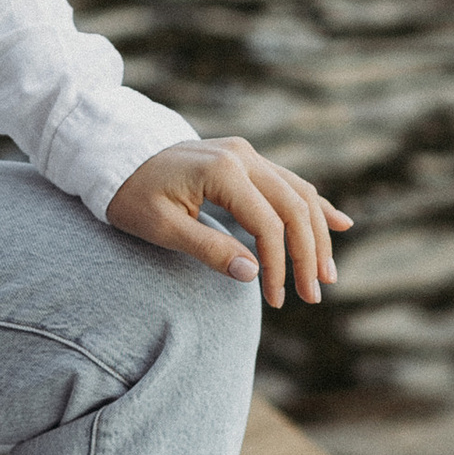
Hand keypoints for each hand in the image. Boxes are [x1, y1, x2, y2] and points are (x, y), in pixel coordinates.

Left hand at [106, 137, 352, 307]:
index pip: (268, 224)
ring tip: (326, 273)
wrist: (115, 156)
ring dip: (317, 234)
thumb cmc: (131, 194)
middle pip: (293, 207)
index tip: (277, 300)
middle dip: (308, 253)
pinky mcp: (245, 159)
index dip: (278, 265)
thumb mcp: (160, 228)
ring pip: (298, 194)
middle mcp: (242, 156)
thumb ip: (208, 249)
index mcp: (222, 172)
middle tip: (314, 295)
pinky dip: (313, 205)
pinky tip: (338, 223)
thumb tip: (253, 274)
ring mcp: (246, 154)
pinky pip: (289, 182)